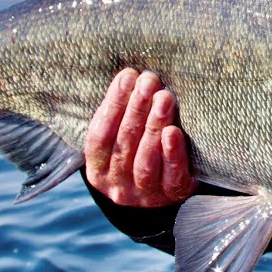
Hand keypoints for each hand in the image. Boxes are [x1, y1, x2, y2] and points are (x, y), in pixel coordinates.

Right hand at [84, 68, 196, 207]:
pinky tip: (174, 132)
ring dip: (153, 126)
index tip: (127, 76)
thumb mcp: (122, 140)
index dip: (113, 104)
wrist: (165, 191)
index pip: (100, 135)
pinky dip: (172, 153)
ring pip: (145, 160)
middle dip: (136, 108)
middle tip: (149, 81)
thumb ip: (121, 116)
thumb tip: (131, 74)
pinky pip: (171, 176)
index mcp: (97, 170)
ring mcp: (143, 195)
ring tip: (164, 98)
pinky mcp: (170, 197)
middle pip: (123, 143)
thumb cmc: (139, 152)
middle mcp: (116, 186)